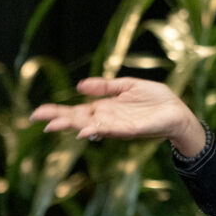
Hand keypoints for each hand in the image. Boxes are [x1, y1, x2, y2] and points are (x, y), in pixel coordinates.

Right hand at [30, 77, 202, 152]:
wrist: (179, 111)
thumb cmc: (156, 99)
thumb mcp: (128, 85)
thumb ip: (105, 86)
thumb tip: (79, 86)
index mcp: (105, 108)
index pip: (76, 110)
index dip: (57, 111)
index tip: (37, 112)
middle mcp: (107, 118)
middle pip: (77, 119)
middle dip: (57, 119)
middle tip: (36, 117)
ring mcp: (118, 125)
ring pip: (90, 126)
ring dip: (72, 126)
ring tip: (53, 125)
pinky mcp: (131, 129)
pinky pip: (111, 130)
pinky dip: (97, 130)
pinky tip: (84, 130)